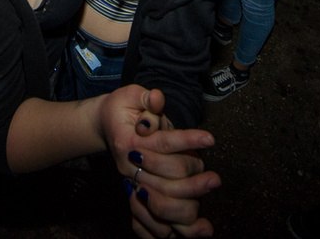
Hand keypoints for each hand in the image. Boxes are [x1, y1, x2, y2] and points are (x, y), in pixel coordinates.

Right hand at [101, 86, 220, 237]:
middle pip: (168, 181)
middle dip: (195, 179)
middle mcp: (130, 168)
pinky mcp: (136, 199)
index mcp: (129, 143)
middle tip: (215, 178)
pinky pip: (153, 225)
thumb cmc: (122, 108)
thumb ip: (147, 98)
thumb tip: (158, 98)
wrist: (104, 127)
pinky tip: (199, 227)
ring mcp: (132, 186)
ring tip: (209, 202)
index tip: (210, 138)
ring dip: (191, 205)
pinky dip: (176, 228)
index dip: (188, 140)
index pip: (164, 143)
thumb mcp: (132, 95)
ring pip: (163, 207)